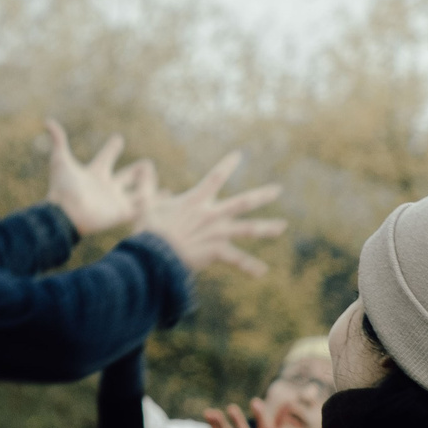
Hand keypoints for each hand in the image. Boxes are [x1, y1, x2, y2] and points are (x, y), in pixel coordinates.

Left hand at [43, 123, 151, 237]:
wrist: (66, 215)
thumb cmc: (62, 189)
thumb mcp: (60, 161)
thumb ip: (58, 140)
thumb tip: (47, 120)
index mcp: (95, 173)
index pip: (106, 157)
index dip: (112, 147)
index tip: (118, 139)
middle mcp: (106, 186)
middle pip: (125, 176)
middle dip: (136, 171)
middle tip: (147, 164)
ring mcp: (115, 200)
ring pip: (137, 192)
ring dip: (148, 185)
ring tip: (161, 183)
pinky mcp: (121, 214)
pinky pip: (141, 208)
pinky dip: (153, 202)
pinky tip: (166, 196)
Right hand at [134, 151, 283, 275]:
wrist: (154, 255)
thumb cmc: (148, 230)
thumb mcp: (145, 205)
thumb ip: (147, 185)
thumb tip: (145, 166)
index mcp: (195, 200)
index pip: (215, 177)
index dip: (227, 164)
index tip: (239, 154)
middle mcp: (211, 214)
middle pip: (242, 202)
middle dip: (262, 195)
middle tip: (278, 189)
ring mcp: (216, 233)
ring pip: (247, 229)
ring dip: (267, 228)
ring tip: (282, 227)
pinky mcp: (216, 251)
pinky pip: (236, 260)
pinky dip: (249, 266)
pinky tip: (263, 272)